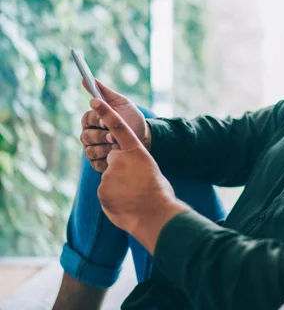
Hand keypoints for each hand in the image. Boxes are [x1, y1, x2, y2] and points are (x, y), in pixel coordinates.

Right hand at [80, 79, 150, 171]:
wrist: (144, 137)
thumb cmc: (131, 118)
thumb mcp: (121, 103)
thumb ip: (105, 92)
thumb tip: (87, 78)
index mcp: (92, 119)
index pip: (87, 118)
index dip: (97, 119)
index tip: (107, 121)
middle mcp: (88, 134)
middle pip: (87, 136)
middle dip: (102, 136)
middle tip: (114, 137)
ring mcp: (92, 149)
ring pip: (90, 151)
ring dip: (105, 149)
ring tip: (118, 147)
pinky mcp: (98, 163)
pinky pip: (97, 164)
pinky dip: (107, 161)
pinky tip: (117, 157)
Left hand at [89, 98, 189, 252]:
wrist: (155, 215)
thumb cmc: (159, 192)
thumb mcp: (150, 169)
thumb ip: (136, 163)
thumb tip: (128, 166)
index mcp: (136, 150)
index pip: (117, 126)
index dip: (105, 112)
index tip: (94, 99)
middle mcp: (119, 159)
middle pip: (113, 159)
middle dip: (121, 169)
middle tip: (135, 182)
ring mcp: (108, 174)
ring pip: (110, 177)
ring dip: (119, 186)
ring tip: (134, 195)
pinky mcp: (101, 189)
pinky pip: (105, 191)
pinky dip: (114, 197)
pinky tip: (126, 202)